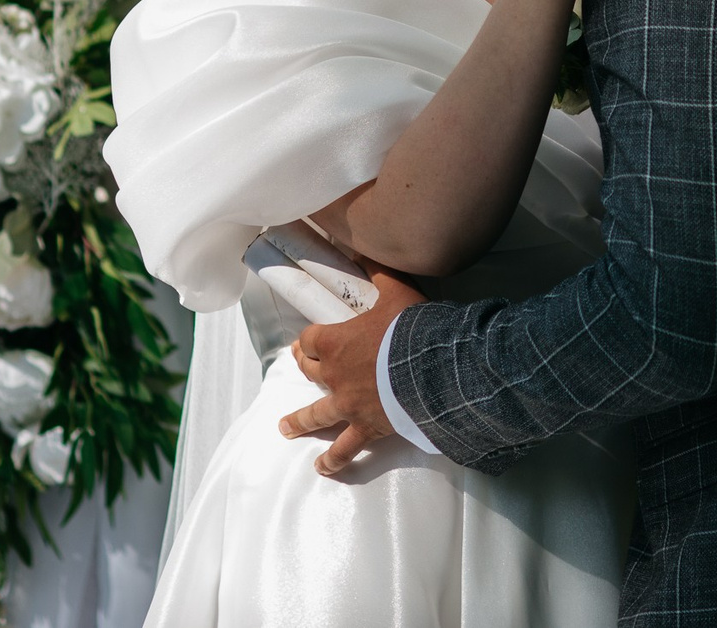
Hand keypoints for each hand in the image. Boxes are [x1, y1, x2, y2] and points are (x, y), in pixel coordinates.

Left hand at [279, 266, 425, 475]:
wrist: (430, 367)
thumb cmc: (410, 327)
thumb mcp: (395, 290)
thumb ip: (378, 272)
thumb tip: (363, 249)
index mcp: (335, 342)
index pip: (311, 339)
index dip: (308, 339)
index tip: (308, 340)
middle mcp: (334, 375)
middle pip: (310, 372)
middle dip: (303, 367)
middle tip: (298, 365)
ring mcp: (348, 404)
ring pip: (317, 415)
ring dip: (300, 421)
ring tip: (286, 428)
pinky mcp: (366, 427)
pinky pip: (345, 447)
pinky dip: (333, 460)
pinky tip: (322, 468)